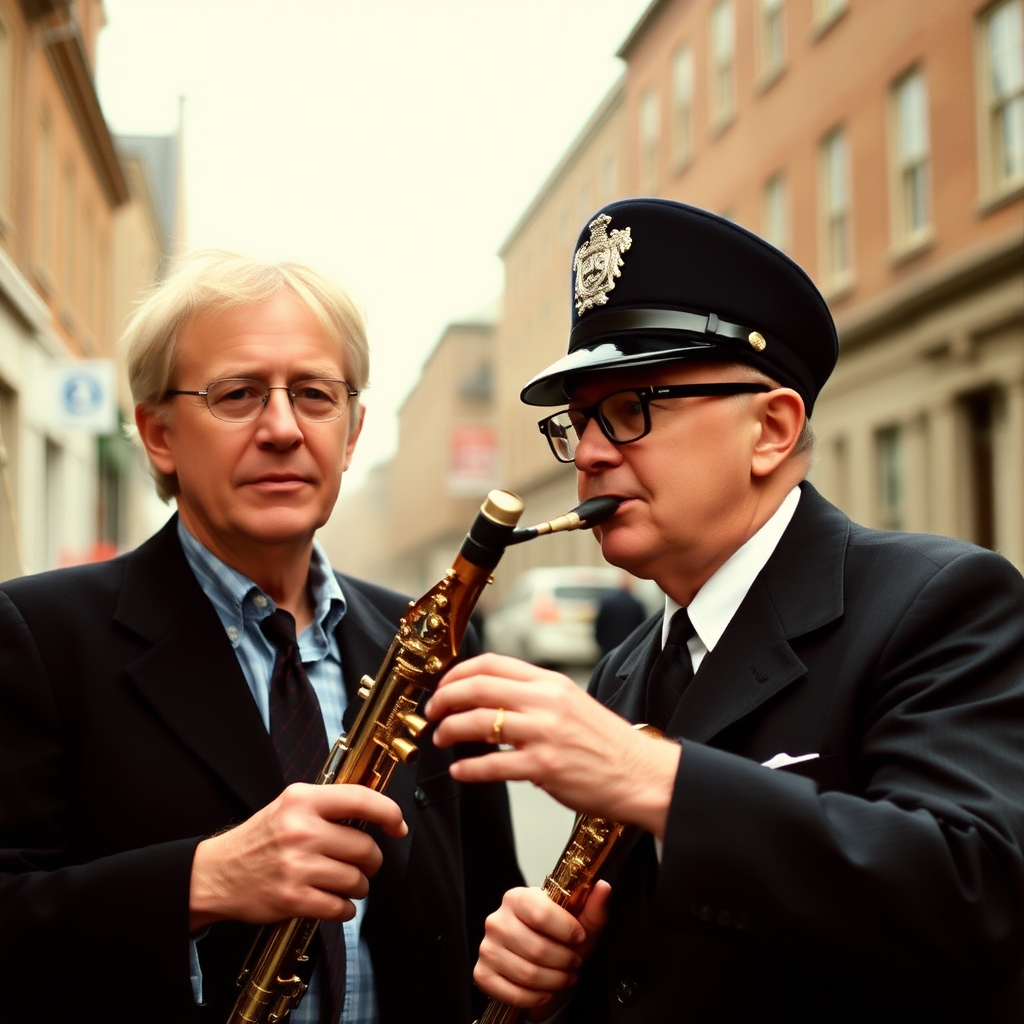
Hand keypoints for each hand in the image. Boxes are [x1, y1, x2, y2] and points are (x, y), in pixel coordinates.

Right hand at [189, 783, 406, 929]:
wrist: (216, 874)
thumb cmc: (259, 839)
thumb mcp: (290, 806)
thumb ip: (328, 806)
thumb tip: (376, 812)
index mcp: (303, 800)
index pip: (361, 799)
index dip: (390, 812)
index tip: (399, 825)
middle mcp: (301, 830)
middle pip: (365, 847)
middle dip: (371, 860)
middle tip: (362, 862)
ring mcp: (297, 865)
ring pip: (357, 879)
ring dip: (359, 886)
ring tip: (345, 883)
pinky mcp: (293, 898)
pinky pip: (340, 907)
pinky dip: (344, 909)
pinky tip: (334, 902)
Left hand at [425, 653, 679, 835]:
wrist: (640, 773)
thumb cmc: (605, 743)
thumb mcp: (570, 702)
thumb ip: (534, 695)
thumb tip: (491, 696)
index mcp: (550, 682)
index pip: (492, 664)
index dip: (458, 673)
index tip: (443, 687)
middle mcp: (546, 702)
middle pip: (478, 687)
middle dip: (445, 699)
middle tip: (432, 712)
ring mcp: (544, 734)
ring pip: (479, 722)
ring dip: (450, 730)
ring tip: (441, 739)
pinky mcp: (544, 767)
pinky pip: (493, 765)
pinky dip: (469, 769)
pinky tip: (460, 771)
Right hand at [474, 882, 611, 1014]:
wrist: (538, 959)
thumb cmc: (558, 937)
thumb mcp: (580, 922)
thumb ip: (593, 906)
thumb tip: (603, 887)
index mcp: (517, 899)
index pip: (540, 914)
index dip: (566, 930)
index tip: (579, 937)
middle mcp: (498, 921)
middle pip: (537, 949)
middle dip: (564, 961)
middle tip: (574, 962)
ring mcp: (488, 947)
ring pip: (527, 974)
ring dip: (554, 982)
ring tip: (564, 977)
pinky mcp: (483, 973)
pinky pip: (511, 993)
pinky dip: (534, 998)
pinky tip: (545, 991)